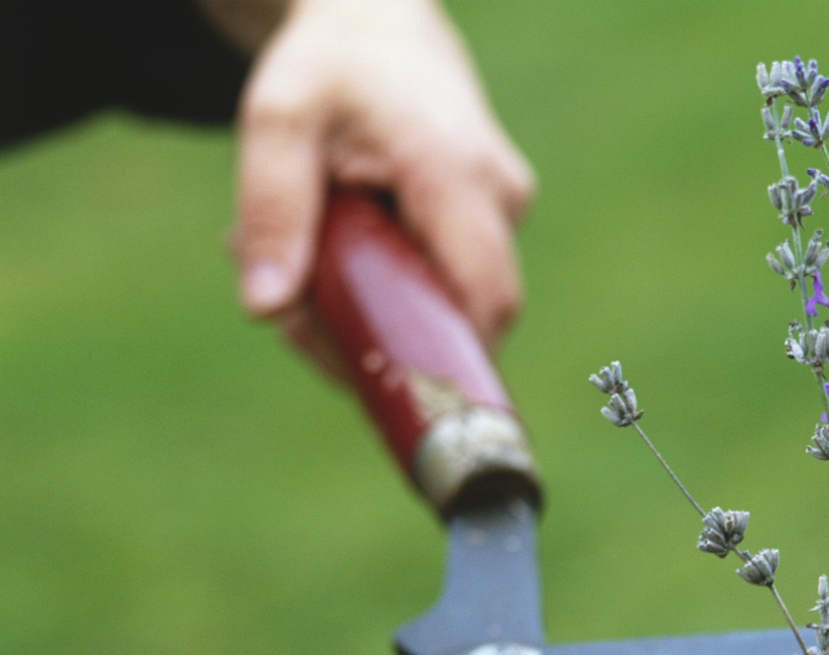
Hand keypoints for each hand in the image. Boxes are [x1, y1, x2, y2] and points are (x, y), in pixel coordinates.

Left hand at [231, 0, 534, 350]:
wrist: (381, 21)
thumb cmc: (331, 63)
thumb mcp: (279, 118)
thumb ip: (271, 209)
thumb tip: (265, 309)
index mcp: (457, 174)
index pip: (485, 299)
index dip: (448, 360)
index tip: (382, 385)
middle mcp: (500, 198)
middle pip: (467, 314)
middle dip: (386, 339)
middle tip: (297, 324)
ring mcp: (504, 210)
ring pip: (455, 301)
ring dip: (380, 312)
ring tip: (303, 277)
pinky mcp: (492, 220)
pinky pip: (451, 280)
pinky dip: (393, 288)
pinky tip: (341, 261)